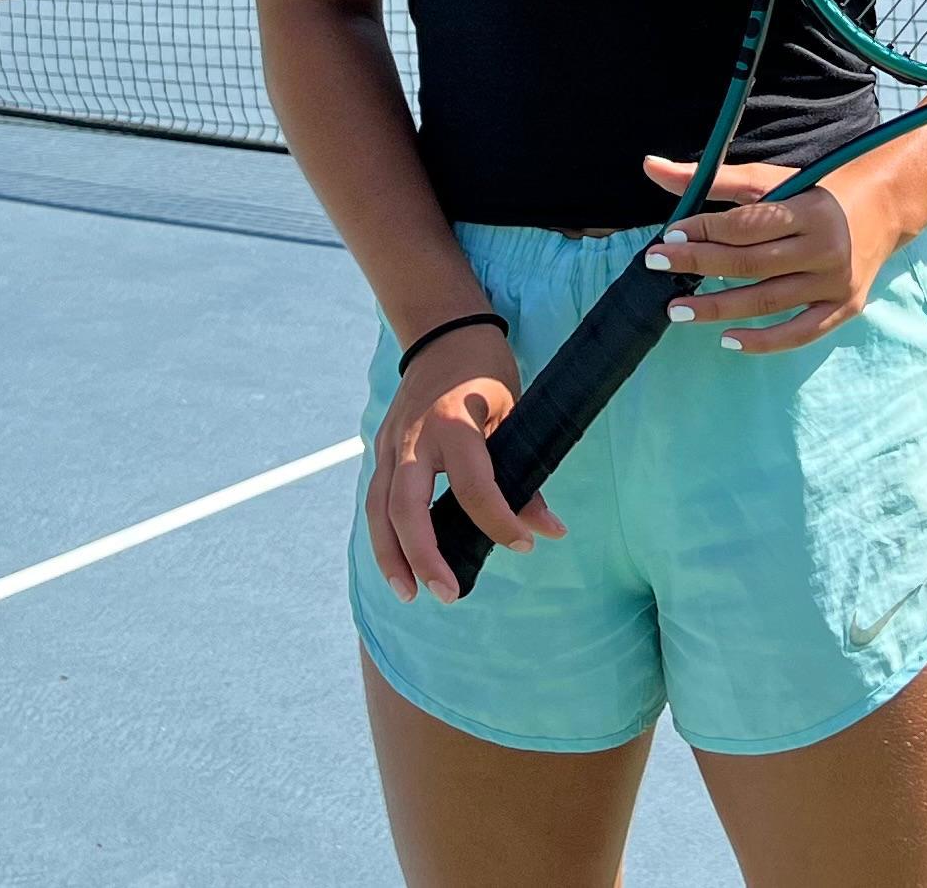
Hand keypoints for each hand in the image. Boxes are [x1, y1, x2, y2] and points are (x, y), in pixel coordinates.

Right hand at [367, 319, 559, 602]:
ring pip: (378, 508)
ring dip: (391, 556)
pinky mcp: (381, 448)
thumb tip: (551, 531)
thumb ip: (527, 475)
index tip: (524, 543)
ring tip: (409, 594)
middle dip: (422, 555)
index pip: (473, 486)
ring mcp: (391, 443)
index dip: (499, 521)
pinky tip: (398, 564)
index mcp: (456, 424)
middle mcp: (416, 437)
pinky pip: (376, 499)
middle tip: (447, 594)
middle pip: (406, 506)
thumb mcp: (515, 414)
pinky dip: (384, 534)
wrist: (442, 333)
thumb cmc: (486, 374)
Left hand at [637, 154, 914, 353]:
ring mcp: (836, 282)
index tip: (668, 238)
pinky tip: (727, 339)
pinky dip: (763, 342)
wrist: (885, 206)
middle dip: (699, 265)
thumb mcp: (771, 178)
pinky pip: (799, 333)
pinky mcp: (844, 307)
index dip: (704, 231)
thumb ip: (712, 178)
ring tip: (677, 309)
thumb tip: (650, 166)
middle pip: (751, 264)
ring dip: (718, 308)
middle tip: (656, 267)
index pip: (747, 225)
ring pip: (768, 301)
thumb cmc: (817, 189)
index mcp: (809, 210)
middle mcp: (825, 248)